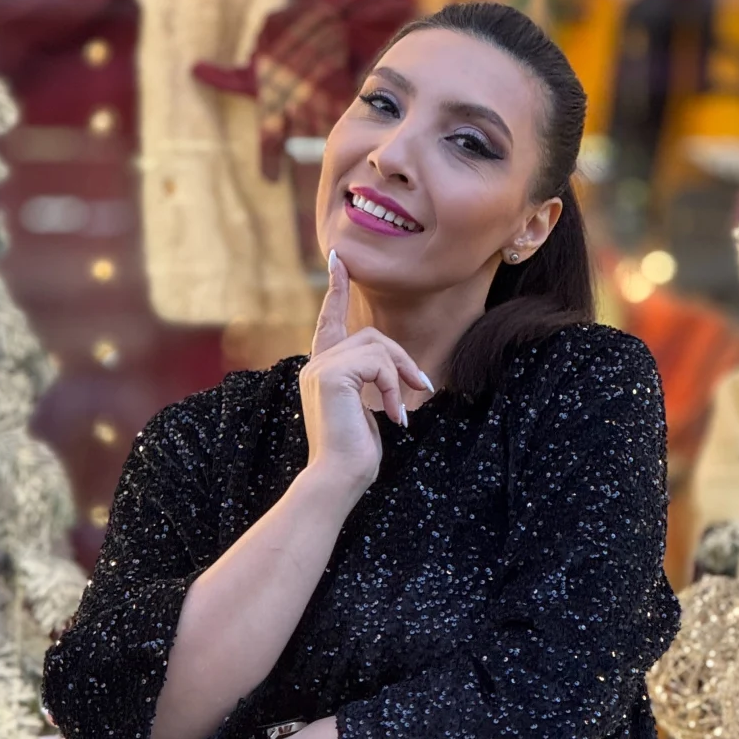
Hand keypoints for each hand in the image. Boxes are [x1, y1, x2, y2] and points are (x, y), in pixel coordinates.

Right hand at [298, 250, 433, 494]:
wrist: (337, 479)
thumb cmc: (354, 455)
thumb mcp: (366, 411)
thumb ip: (371, 382)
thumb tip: (398, 369)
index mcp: (322, 371)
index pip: (329, 322)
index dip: (336, 291)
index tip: (338, 260)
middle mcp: (316, 365)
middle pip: (370, 336)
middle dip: (402, 360)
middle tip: (422, 387)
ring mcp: (321, 368)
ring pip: (376, 345)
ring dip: (400, 375)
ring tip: (404, 409)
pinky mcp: (332, 375)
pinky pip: (377, 363)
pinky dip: (393, 387)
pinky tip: (394, 416)